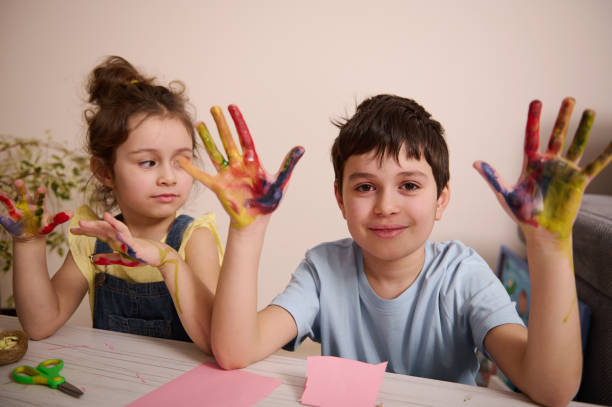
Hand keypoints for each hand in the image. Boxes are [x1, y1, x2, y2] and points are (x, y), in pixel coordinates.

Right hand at [0, 179, 71, 239]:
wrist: (31, 235)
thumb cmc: (42, 227)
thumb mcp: (50, 224)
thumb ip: (59, 218)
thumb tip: (72, 213)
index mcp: (38, 205)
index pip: (40, 198)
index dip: (40, 193)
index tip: (41, 188)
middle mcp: (26, 204)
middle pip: (23, 195)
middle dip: (21, 188)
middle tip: (18, 181)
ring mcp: (16, 210)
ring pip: (10, 201)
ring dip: (4, 197)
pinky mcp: (9, 218)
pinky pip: (3, 216)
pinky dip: (1, 216)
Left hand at [70, 213, 173, 267]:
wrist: (158, 256)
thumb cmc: (142, 256)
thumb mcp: (121, 259)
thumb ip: (108, 258)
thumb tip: (92, 258)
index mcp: (115, 240)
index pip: (98, 234)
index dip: (85, 231)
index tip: (72, 231)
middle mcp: (119, 237)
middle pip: (101, 229)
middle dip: (88, 227)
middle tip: (75, 225)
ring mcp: (126, 238)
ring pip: (110, 229)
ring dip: (97, 225)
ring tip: (85, 223)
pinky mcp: (134, 242)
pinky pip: (124, 234)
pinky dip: (116, 226)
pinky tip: (109, 222)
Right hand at [178, 105, 303, 227]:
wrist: (257, 220)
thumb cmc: (268, 201)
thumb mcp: (281, 182)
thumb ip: (288, 164)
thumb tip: (301, 148)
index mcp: (252, 162)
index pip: (244, 137)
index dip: (238, 122)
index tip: (232, 107)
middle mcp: (238, 165)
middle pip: (228, 140)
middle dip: (221, 124)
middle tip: (214, 108)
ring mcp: (226, 174)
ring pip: (215, 152)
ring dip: (207, 139)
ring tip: (199, 123)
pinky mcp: (218, 186)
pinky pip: (202, 176)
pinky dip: (192, 168)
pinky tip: (182, 159)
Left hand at [474, 97, 611, 238]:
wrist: (541, 231)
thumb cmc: (521, 214)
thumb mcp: (505, 194)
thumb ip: (493, 177)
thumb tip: (474, 163)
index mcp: (531, 164)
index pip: (532, 136)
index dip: (534, 119)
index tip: (537, 101)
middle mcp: (549, 163)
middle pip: (557, 135)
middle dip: (563, 117)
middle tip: (569, 99)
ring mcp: (565, 171)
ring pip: (576, 145)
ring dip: (583, 129)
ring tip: (589, 111)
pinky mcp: (578, 182)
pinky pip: (594, 165)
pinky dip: (605, 154)